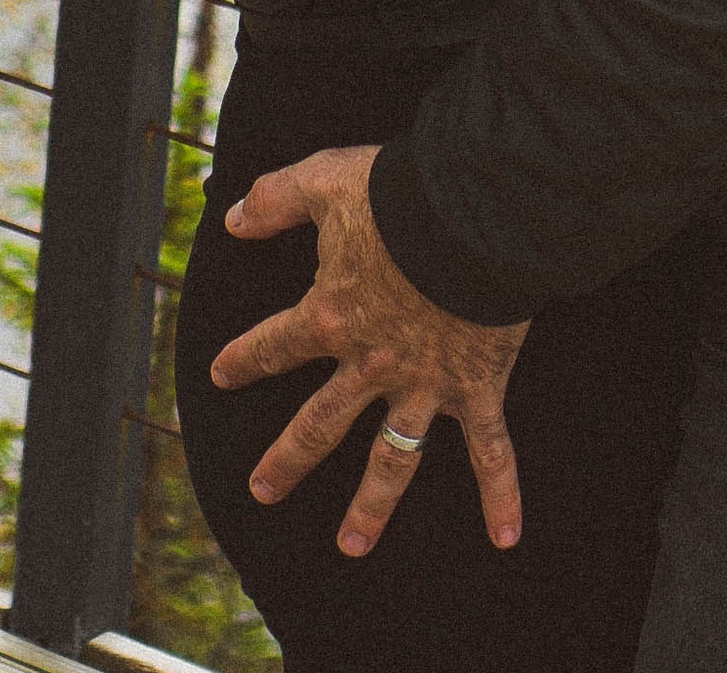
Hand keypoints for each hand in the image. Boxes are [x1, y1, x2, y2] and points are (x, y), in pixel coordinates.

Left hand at [209, 143, 529, 557]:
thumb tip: (232, 218)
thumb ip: (276, 199)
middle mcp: (371, 364)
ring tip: (351, 545)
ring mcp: (424, 385)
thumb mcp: (325, 180)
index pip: (277, 343)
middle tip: (261, 491)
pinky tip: (505, 536)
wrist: (474, 214)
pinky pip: (491, 451)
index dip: (246, 358)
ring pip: (392, 460)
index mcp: (332, 316)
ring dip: (371, 507)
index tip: (222, 374)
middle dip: (289, 459)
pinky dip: (501, 494)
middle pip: (320, 423)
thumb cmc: (398, 194)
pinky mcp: (477, 389)